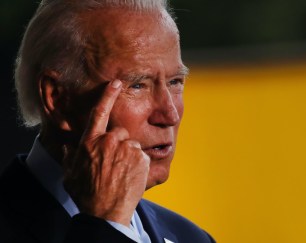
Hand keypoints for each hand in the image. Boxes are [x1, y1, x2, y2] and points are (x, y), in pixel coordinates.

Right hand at [63, 79, 149, 225]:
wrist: (105, 211)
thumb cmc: (86, 193)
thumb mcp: (71, 173)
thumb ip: (70, 156)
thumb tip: (68, 146)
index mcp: (90, 142)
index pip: (99, 112)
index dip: (108, 95)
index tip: (116, 82)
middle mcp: (109, 141)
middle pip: (120, 132)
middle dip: (119, 144)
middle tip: (115, 163)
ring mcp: (127, 149)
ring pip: (132, 145)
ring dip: (129, 156)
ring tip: (122, 173)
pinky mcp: (141, 158)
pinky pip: (142, 156)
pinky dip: (139, 164)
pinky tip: (131, 176)